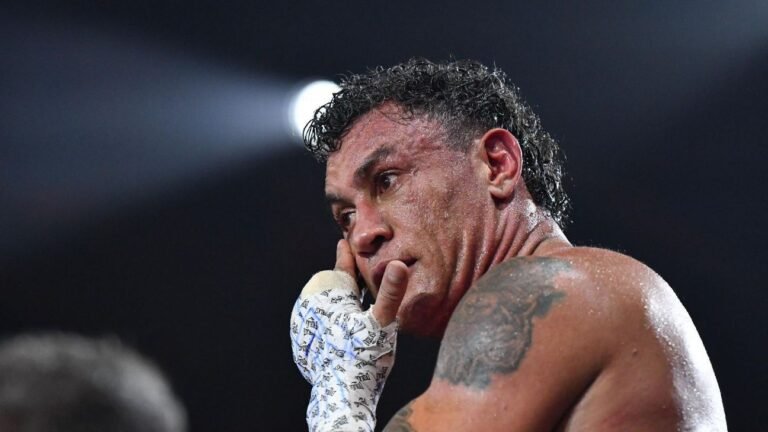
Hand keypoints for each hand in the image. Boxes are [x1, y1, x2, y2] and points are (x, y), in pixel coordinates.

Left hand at [289, 240, 408, 430]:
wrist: (341, 395)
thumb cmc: (363, 357)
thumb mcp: (381, 323)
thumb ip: (391, 294)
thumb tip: (398, 264)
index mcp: (332, 297)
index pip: (342, 269)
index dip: (347, 256)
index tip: (343, 242)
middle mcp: (314, 307)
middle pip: (334, 289)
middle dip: (345, 281)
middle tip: (353, 269)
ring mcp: (306, 326)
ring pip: (326, 306)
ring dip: (338, 302)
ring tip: (351, 300)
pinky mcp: (304, 344)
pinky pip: (320, 325)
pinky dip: (331, 322)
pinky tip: (343, 328)